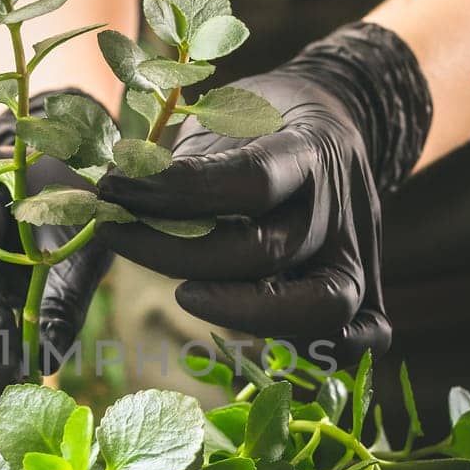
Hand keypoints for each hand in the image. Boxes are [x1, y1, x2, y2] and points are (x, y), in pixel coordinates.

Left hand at [97, 22, 430, 365]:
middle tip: (118, 237)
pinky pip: (362, 337)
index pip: (252, 181)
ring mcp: (358, 253)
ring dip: (241, 311)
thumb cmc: (260, 122)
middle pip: (267, 252)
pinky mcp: (367, 287)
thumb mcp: (221, 117)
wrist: (337, 119)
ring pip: (320, 307)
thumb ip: (179, 161)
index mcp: (310, 148)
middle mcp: (340, 206)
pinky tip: (258, 342)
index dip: (178, 193)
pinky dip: (320, 352)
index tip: (114, 191)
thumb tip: (102, 192)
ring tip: (183, 295)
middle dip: (180, 254)